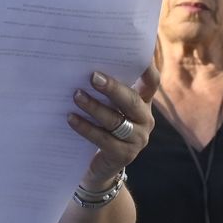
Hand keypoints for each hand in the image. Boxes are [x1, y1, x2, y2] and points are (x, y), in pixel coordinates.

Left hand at [68, 63, 158, 185]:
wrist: (98, 168)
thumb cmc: (100, 128)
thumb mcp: (106, 108)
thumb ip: (103, 90)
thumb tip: (83, 65)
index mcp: (143, 103)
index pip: (151, 82)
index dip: (147, 68)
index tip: (137, 54)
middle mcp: (145, 119)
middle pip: (132, 100)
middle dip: (113, 88)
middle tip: (92, 76)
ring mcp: (138, 139)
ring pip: (116, 120)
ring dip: (95, 107)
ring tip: (76, 96)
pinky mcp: (125, 155)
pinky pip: (104, 139)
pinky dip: (86, 128)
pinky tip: (71, 118)